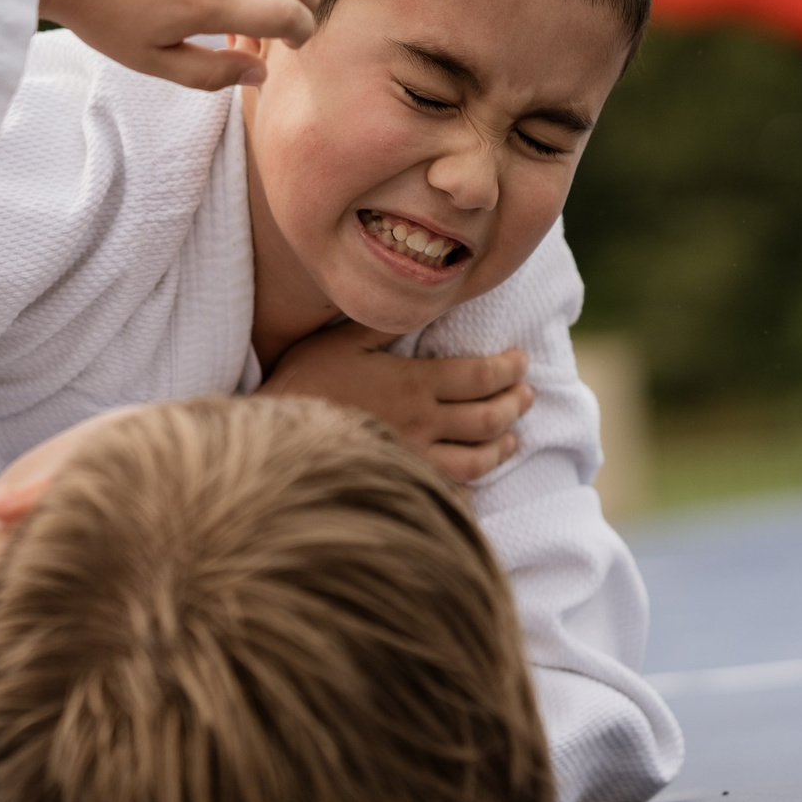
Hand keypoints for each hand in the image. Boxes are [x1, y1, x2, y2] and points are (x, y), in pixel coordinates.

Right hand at [257, 320, 532, 483]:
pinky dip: (468, 492)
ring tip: (512, 439)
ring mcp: (414, 462)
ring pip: (477, 462)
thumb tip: (423, 304)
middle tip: (527, 395)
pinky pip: (447, 497)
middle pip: (489, 419)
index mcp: (414, 384)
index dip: (509, 369)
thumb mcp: (342, 341)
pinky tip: (473, 487)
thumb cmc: (303, 386)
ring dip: (501, 448)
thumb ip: (387, 324)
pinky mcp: (400, 488)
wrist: (275, 443)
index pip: (481, 376)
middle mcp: (423, 425)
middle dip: (516, 404)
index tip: (521, 362)